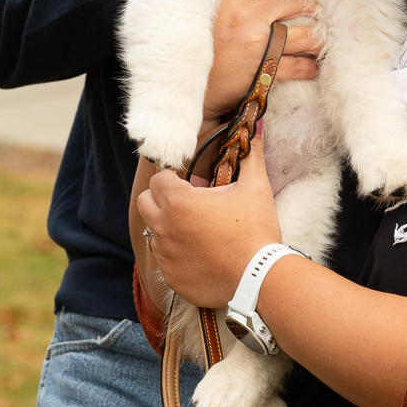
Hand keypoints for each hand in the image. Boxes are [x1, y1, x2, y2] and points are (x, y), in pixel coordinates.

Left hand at [137, 128, 280, 307]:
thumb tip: (256, 127)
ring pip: (154, 233)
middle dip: (161, 199)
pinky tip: (202, 255)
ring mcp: (165, 256)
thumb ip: (251, 155)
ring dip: (169, 227)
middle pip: (145, 202)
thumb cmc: (256, 231)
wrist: (260, 279)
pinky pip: (165, 261)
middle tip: (188, 203)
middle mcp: (164, 228)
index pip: (158, 179)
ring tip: (198, 230)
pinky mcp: (171, 278)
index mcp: (178, 202)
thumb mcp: (256, 188)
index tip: (190, 182)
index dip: (173, 177)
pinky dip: (177, 255)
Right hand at [204, 0, 321, 122]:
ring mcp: (257, 44)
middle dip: (315, 9)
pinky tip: (313, 66)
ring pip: (306, 36)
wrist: (197, 87)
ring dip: (318, 40)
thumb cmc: (212, 49)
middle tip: (322, 14)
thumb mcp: (221, 13)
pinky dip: (311, 67)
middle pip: (296, 3)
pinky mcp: (264, 70)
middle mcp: (247, 16)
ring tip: (321, 42)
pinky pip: (300, 66)